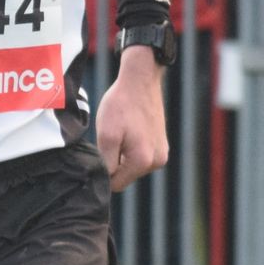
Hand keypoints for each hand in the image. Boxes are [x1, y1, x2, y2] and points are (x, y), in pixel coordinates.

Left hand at [97, 46, 170, 190]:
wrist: (140, 81)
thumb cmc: (121, 105)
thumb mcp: (106, 135)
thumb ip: (106, 163)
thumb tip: (106, 182)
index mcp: (142, 161)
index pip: (116, 184)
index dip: (104, 171)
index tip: (101, 150)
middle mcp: (157, 162)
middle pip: (125, 176)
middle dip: (115, 161)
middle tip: (111, 137)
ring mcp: (162, 153)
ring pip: (133, 166)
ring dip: (123, 154)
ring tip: (121, 131)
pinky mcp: (162, 144)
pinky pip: (141, 155)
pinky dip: (132, 147)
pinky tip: (129, 129)